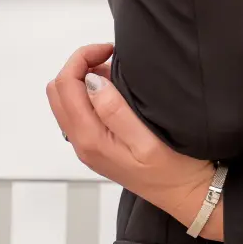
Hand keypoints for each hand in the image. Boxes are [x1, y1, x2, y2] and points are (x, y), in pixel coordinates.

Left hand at [45, 44, 221, 235]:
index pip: (65, 85)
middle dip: (79, 65)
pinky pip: (80, 109)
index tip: (110, 49)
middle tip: (111, 57)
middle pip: (59, 90)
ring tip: (118, 72)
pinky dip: (91, 91)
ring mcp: (88, 144)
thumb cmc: (173, 168)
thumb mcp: (146, 138)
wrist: (184, 194)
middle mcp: (82, 142)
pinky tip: (118, 90)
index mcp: (90, 138)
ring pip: (67, 99)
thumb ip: (115, 110)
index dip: (82, 58)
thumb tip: (91, 81)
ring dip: (85, 77)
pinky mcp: (97, 144)